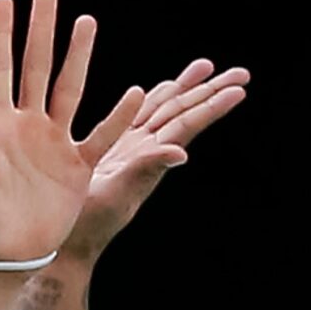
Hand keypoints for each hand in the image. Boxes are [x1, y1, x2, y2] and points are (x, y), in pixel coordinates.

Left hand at [0, 0, 139, 266]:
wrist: (0, 257)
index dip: (0, 34)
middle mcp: (26, 125)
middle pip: (36, 67)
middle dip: (41, 29)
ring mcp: (53, 144)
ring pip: (70, 90)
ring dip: (78, 56)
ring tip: (86, 21)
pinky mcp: (77, 168)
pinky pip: (101, 137)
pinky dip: (118, 118)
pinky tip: (136, 93)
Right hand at [63, 58, 250, 260]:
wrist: (69, 241)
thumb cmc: (89, 224)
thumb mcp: (116, 194)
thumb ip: (145, 170)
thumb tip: (181, 152)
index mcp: (151, 159)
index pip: (188, 125)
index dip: (213, 106)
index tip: (240, 89)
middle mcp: (147, 152)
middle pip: (183, 113)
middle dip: (210, 91)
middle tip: (241, 73)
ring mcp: (132, 150)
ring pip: (164, 111)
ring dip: (186, 89)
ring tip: (206, 68)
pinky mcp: (114, 150)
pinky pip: (139, 117)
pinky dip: (153, 99)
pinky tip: (160, 89)